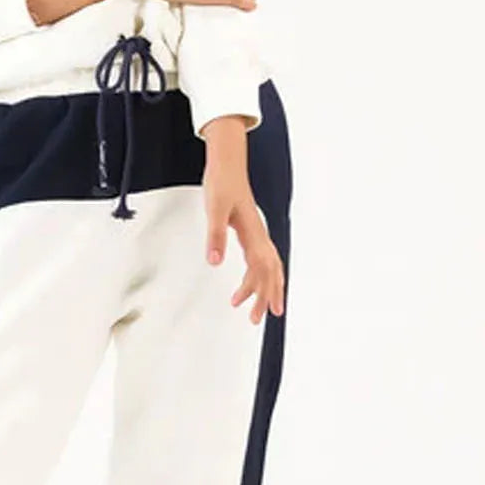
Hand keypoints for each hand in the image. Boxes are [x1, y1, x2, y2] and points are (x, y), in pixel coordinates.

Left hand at [200, 141, 284, 322]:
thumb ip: (215, 236)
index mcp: (253, 233)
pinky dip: (263, 274)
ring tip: (261, 309)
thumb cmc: (222, 184)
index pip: (260, 269)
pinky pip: (263, 258)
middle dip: (266, 297)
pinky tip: (255, 282)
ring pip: (269, 267)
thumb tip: (215, 262)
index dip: (259, 291)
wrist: (227, 163)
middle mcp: (259, 235)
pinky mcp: (251, 230)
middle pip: (269, 272)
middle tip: (258, 320)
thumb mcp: (214, 209)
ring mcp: (257, 233)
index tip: (253, 311)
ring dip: (267, 288)